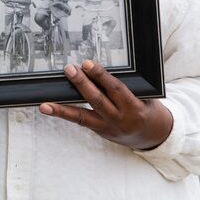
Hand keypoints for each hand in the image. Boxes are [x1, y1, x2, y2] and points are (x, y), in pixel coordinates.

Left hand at [39, 60, 172, 149]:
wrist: (153, 136)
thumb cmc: (148, 109)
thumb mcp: (145, 96)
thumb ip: (127, 86)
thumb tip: (101, 71)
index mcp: (134, 108)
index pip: (115, 89)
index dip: (101, 76)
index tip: (87, 64)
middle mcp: (119, 119)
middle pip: (97, 100)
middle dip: (82, 84)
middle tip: (69, 69)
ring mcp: (107, 127)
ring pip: (83, 116)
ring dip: (62, 108)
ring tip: (46, 103)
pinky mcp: (99, 131)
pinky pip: (80, 121)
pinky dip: (64, 113)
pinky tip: (49, 108)